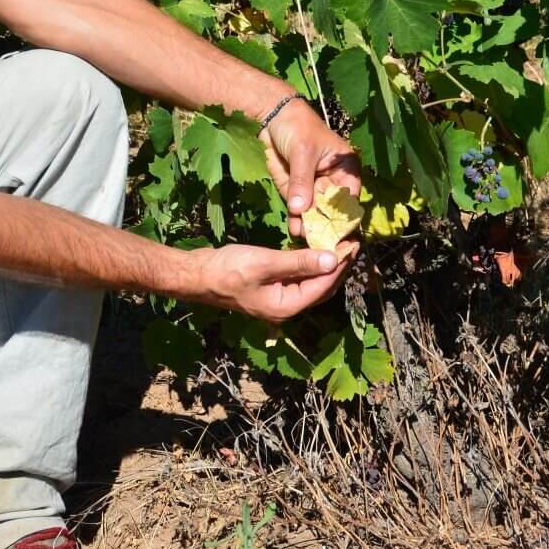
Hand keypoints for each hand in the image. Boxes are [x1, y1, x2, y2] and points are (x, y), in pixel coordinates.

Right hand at [188, 241, 358, 323]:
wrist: (196, 274)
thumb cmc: (228, 269)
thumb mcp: (265, 263)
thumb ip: (299, 262)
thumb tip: (333, 259)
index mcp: (287, 307)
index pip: (323, 286)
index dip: (340, 265)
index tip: (352, 243)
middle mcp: (286, 307)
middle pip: (321, 288)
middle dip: (337, 266)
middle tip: (351, 241)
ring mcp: (278, 298)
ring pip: (311, 282)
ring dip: (325, 264)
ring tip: (339, 242)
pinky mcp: (271, 287)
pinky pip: (298, 277)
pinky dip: (309, 263)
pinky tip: (315, 248)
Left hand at [258, 97, 362, 240]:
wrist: (272, 118)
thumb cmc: (297, 127)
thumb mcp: (302, 152)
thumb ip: (302, 181)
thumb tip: (300, 210)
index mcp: (345, 170)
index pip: (349, 199)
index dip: (347, 218)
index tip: (342, 236)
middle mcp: (332, 183)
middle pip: (334, 212)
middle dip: (328, 228)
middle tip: (323, 245)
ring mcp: (313, 190)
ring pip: (316, 215)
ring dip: (311, 228)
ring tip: (306, 241)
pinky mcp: (296, 193)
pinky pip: (299, 212)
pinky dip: (297, 222)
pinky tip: (295, 231)